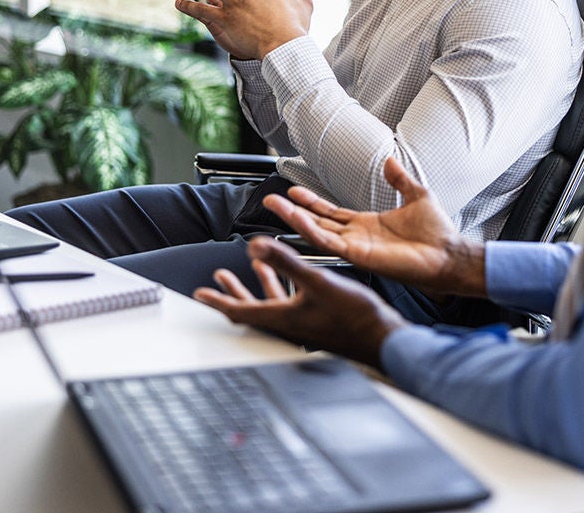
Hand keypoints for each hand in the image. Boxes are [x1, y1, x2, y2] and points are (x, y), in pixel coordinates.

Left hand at [193, 237, 405, 368]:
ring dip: (258, 285)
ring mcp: (302, 324)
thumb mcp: (316, 281)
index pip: (240, 311)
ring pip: (271, 304)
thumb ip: (286, 261)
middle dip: (232, 293)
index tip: (200, 295)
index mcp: (283, 317)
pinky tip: (292, 276)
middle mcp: (289, 324)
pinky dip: (282, 287)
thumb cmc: (354, 317)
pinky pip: (290, 302)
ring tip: (251, 269)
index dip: (218, 301)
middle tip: (215, 285)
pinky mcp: (317, 320)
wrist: (382, 338)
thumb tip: (255, 245)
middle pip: (251, 309)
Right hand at [261, 157, 487, 297]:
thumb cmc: (437, 233)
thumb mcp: (416, 195)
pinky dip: (311, 230)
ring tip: (274, 205)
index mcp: (367, 225)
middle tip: (270, 199)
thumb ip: (399, 180)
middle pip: (317, 222)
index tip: (293, 190)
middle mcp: (357, 237)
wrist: (448, 253)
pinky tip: (296, 218)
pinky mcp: (358, 255)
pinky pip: (329, 242)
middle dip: (292, 211)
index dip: (312, 203)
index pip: (331, 213)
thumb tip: (390, 160)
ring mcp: (356, 247)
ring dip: (294, 218)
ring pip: (317, 232)